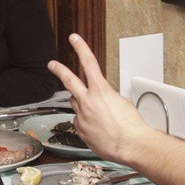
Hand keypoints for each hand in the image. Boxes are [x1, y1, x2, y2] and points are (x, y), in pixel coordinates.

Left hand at [47, 34, 148, 161]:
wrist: (131, 145)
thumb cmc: (132, 126)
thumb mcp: (124, 102)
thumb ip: (109, 97)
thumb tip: (105, 99)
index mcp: (101, 90)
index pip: (88, 62)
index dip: (80, 48)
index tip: (74, 39)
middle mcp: (88, 101)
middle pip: (69, 80)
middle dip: (59, 70)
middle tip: (52, 64)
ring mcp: (82, 116)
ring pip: (75, 104)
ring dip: (81, 103)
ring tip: (93, 111)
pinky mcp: (80, 130)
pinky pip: (79, 122)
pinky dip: (85, 122)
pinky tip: (96, 127)